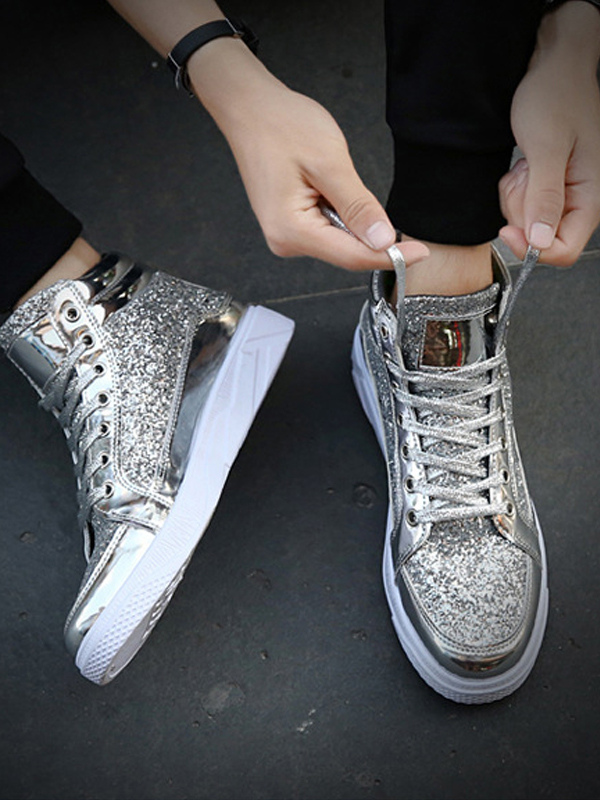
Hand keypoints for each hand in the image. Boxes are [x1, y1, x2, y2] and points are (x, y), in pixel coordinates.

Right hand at [191, 41, 428, 271]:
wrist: (251, 109)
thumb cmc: (282, 126)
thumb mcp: (329, 163)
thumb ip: (358, 207)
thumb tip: (384, 240)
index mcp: (291, 231)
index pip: (353, 257)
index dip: (391, 256)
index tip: (421, 252)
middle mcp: (285, 241)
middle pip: (346, 253)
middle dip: (369, 234)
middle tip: (366, 189)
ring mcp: (286, 235)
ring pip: (339, 242)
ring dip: (353, 219)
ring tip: (333, 177)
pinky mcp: (291, 225)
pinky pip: (328, 229)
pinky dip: (341, 213)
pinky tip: (330, 185)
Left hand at [499, 2, 599, 265]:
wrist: (552, 67)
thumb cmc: (555, 96)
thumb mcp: (547, 147)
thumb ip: (545, 197)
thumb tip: (541, 242)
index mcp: (591, 195)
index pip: (565, 249)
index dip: (534, 249)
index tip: (507, 230)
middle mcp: (580, 199)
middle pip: (541, 238)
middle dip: (522, 212)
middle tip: (523, 176)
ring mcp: (563, 194)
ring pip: (528, 223)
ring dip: (516, 198)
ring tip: (525, 165)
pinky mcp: (547, 187)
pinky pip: (522, 205)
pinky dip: (515, 188)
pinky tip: (523, 165)